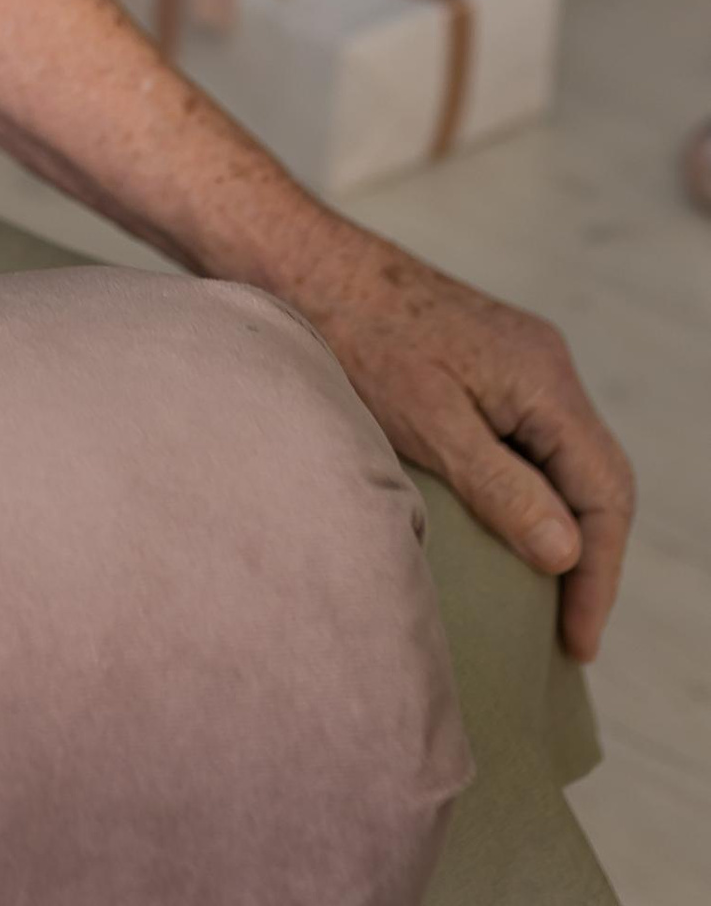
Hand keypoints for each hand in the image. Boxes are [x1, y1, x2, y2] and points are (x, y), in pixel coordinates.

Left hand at [289, 232, 633, 659]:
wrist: (298, 263)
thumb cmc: (353, 335)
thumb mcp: (427, 423)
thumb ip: (502, 487)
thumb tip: (567, 554)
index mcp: (544, 379)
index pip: (606, 490)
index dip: (600, 573)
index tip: (577, 642)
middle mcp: (543, 367)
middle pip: (595, 477)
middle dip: (589, 559)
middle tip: (567, 635)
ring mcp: (513, 363)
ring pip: (563, 461)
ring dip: (561, 529)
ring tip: (543, 602)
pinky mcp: (479, 366)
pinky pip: (527, 441)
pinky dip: (529, 493)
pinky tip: (505, 533)